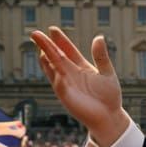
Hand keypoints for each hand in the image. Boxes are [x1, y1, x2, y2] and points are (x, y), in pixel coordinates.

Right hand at [30, 28, 129, 146]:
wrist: (110, 117)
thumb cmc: (109, 96)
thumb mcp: (107, 73)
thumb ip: (101, 56)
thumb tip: (99, 37)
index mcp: (80, 66)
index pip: (67, 50)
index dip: (60, 40)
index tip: (52, 29)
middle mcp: (70, 74)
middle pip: (56, 57)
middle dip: (46, 46)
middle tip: (35, 34)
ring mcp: (66, 85)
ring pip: (53, 69)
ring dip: (46, 60)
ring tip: (40, 49)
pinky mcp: (66, 97)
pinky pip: (60, 87)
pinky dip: (58, 79)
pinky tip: (56, 72)